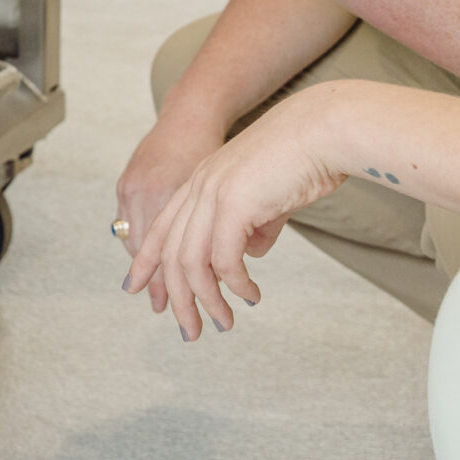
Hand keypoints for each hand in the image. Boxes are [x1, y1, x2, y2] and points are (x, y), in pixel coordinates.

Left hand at [125, 83, 351, 339]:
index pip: (160, 227)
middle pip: (171, 253)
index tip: (135, 290)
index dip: (146, 261)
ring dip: (207, 300)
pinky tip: (251, 295)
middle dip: (177, 298)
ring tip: (224, 323)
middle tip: (191, 332)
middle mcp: (199, 187)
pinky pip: (224, 260)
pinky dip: (235, 284)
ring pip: (192, 263)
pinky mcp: (235, 204)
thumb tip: (250, 252)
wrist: (324, 128)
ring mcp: (213, 194)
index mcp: (202, 180)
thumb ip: (255, 223)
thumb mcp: (269, 195)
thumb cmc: (304, 158)